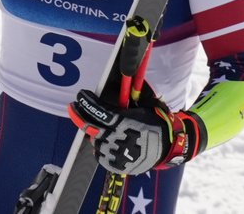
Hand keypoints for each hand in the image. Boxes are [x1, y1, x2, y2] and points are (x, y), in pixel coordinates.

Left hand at [68, 87, 197, 175]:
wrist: (169, 147)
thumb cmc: (158, 123)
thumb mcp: (147, 105)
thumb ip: (133, 94)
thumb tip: (125, 77)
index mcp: (125, 121)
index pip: (99, 111)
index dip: (87, 102)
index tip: (80, 95)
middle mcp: (117, 138)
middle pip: (90, 126)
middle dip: (79, 115)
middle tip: (74, 108)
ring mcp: (115, 153)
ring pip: (95, 141)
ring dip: (96, 133)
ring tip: (103, 128)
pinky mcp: (116, 165)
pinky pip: (99, 155)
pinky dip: (100, 147)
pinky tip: (107, 141)